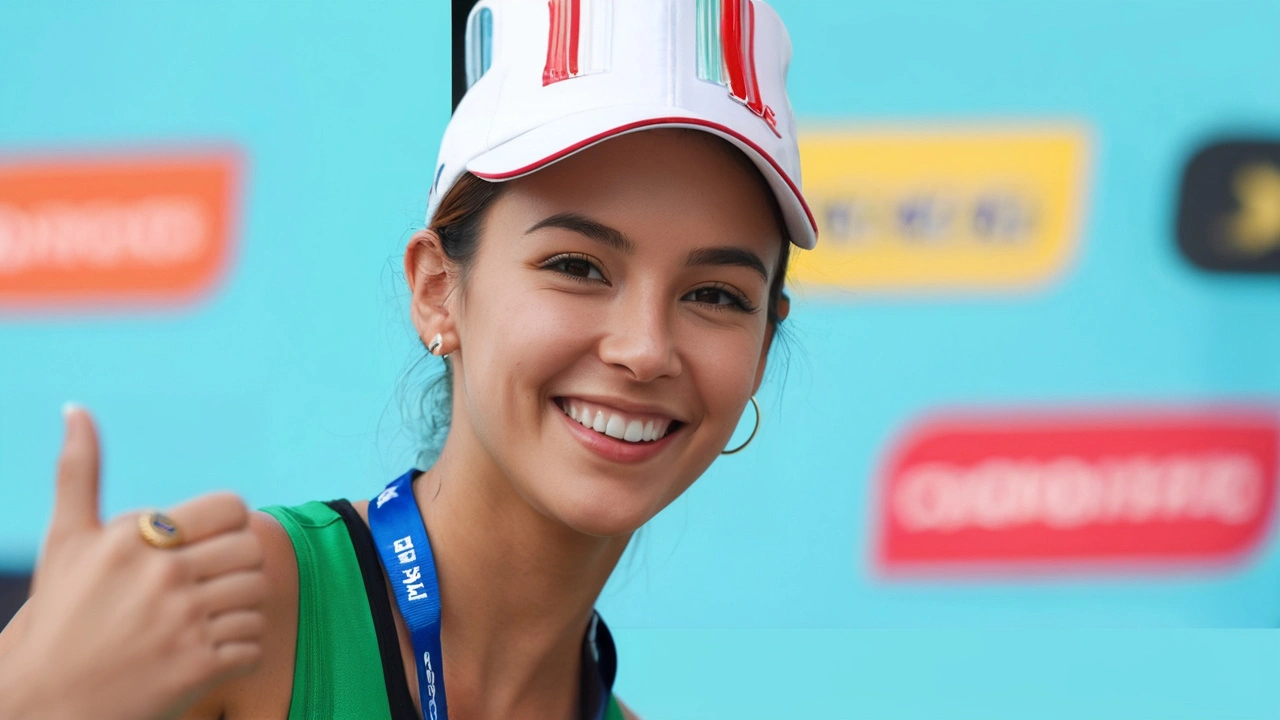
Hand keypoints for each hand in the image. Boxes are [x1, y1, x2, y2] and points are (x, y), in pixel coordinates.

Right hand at [0, 406, 268, 719]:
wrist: (43, 704)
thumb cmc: (59, 615)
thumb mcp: (68, 541)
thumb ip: (79, 471)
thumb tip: (76, 408)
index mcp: (138, 538)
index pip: (232, 508)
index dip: (227, 528)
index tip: (205, 548)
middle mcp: (164, 576)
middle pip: (251, 552)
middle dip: (234, 570)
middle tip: (204, 588)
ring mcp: (184, 623)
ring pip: (258, 595)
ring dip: (238, 609)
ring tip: (202, 620)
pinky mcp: (199, 667)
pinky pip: (255, 642)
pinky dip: (239, 649)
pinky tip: (203, 653)